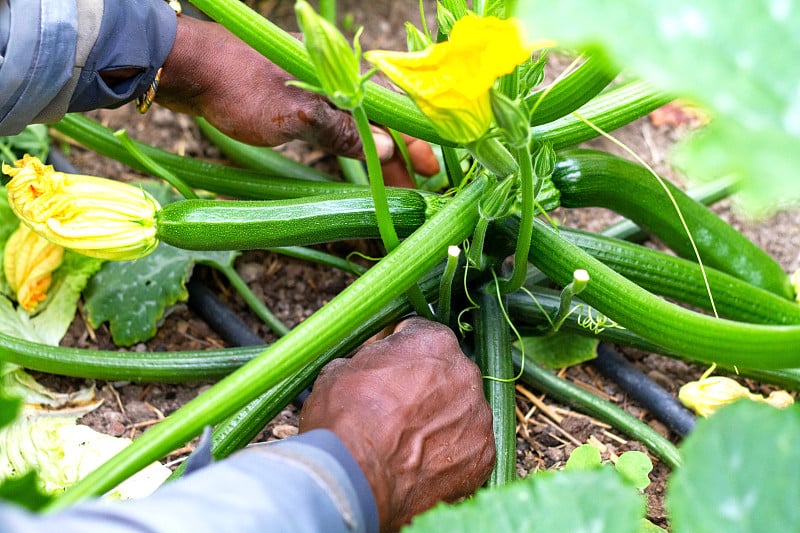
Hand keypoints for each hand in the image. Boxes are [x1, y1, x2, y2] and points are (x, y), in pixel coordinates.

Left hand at [157, 17, 437, 186]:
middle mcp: (335, 81)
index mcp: (342, 77)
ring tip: (394, 185)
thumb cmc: (238, 88)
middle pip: (381, 121)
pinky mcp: (297, 102)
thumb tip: (388, 149)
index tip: (430, 169)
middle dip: (401, 155)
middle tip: (416, 188)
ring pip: (360, 127)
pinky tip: (358, 163)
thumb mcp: (294, 116)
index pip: (394, 110)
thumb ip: (342, 132)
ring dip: (378, 155)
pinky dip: (354, 148)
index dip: (415, 140)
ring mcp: (315, 91)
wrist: (187, 69)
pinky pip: (339, 128)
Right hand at [299, 318, 494, 531]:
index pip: (421, 335)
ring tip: (408, 443)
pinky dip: (449, 455)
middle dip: (425, 387)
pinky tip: (421, 466)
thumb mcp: (340, 368)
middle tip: (396, 409)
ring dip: (440, 420)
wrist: (355, 477)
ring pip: (461, 411)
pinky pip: (468, 449)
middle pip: (447, 373)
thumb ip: (369, 359)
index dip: (400, 352)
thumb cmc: (344, 418)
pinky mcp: (484, 456)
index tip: (386, 369)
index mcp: (434, 341)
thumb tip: (370, 363)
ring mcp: (479, 416)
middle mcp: (466, 372)